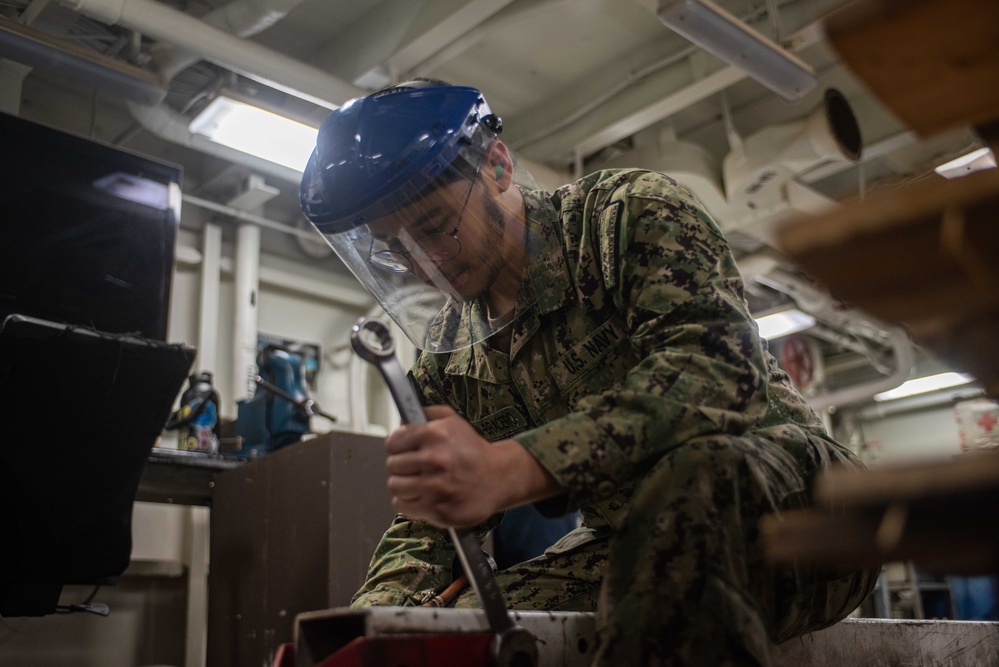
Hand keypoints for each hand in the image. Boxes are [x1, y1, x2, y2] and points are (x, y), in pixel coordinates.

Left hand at [384, 405, 560, 527]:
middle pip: (392, 465)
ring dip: (404, 485)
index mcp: (434, 435)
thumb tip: (400, 421)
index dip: (397, 446)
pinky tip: (422, 496)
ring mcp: (435, 488)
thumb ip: (425, 414)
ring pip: (395, 486)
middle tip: (415, 467)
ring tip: (418, 482)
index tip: (404, 450)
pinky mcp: (437, 510)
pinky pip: (403, 506)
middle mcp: (434, 460)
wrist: (498, 478)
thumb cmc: (472, 450)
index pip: (393, 442)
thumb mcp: (453, 421)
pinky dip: (409, 502)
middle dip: (401, 466)